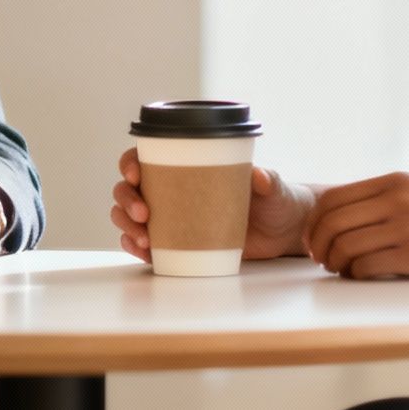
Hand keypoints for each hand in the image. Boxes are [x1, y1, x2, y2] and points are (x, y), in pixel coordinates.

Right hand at [109, 147, 312, 262]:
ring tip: (144, 240)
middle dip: (125, 200)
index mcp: (187, 167)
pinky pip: (143, 243)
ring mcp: (171, 217)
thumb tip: (259, 176)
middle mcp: (172, 190)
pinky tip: (142, 251)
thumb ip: (268, 180)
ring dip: (126, 225)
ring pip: (128, 216)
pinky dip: (134, 246)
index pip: (146, 158)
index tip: (134, 174)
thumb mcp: (273, 187)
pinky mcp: (176, 243)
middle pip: (128, 188)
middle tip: (143, 214)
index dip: (130, 163)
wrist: (283, 232)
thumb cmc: (276, 200)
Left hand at [302, 172, 408, 279]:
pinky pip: (366, 267)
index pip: (332, 199)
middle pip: (331, 222)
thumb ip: (385, 199)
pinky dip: (356, 276)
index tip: (314, 241)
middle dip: (318, 246)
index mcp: (395, 181)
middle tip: (322, 261)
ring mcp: (408, 227)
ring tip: (342, 271)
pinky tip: (363, 277)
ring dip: (336, 264)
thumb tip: (341, 217)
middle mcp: (397, 199)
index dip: (315, 223)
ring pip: (344, 246)